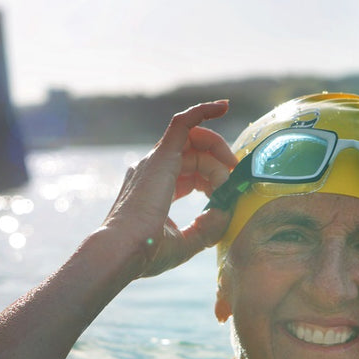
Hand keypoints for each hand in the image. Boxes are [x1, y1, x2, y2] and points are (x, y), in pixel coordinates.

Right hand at [102, 100, 235, 278]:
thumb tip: (225, 212)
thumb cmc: (146, 252)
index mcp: (154, 188)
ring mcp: (155, 161)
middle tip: (235, 181)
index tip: (228, 194)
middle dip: (219, 167)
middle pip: (195, 156)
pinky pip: (183, 123)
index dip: (213, 180)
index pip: (191, 173)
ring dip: (218, 153)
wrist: (123, 250)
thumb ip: (205, 229)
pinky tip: (222, 106)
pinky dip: (203, 111)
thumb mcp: (184, 243)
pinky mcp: (162, 156)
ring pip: (195, 142)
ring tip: (232, 171)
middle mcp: (152, 169)